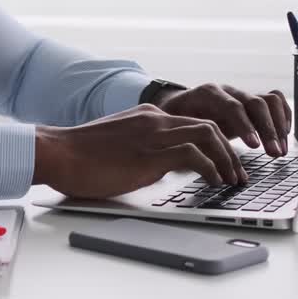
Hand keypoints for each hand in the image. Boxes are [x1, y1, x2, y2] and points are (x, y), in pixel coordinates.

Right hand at [32, 104, 248, 199]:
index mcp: (146, 116)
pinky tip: (214, 181)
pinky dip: (211, 168)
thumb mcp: (118, 146)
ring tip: (234, 179)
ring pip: (209, 135)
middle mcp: (154, 120)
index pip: (193, 121)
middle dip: (231, 150)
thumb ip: (141, 150)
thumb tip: (160, 168)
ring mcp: (153, 135)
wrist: (58, 153)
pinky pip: (194, 155)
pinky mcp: (150, 154)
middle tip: (239, 173)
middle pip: (209, 125)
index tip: (226, 161)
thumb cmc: (79, 157)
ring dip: (228, 159)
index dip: (216, 143)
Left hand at [153, 84, 292, 156]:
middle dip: (268, 130)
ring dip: (279, 126)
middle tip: (274, 154)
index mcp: (207, 94)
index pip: (231, 106)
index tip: (255, 146)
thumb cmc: (176, 120)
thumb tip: (203, 166)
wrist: (177, 105)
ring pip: (270, 100)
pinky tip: (283, 138)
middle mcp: (228, 91)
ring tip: (280, 151)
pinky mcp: (252, 103)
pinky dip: (283, 118)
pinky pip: (276, 102)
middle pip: (256, 103)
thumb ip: (190, 142)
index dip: (245, 126)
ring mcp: (242, 95)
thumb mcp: (177, 129)